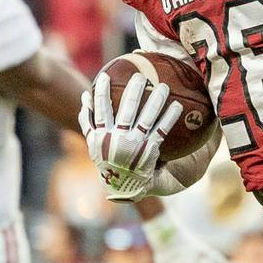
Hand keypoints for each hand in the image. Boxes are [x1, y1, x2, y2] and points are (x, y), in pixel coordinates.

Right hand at [79, 71, 179, 201]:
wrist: (124, 186)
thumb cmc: (109, 160)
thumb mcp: (94, 144)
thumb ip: (88, 122)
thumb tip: (85, 96)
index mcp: (101, 137)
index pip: (101, 110)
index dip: (102, 92)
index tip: (105, 76)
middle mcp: (117, 140)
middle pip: (126, 110)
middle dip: (134, 91)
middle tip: (141, 76)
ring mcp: (135, 145)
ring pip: (146, 118)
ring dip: (156, 100)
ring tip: (164, 86)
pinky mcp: (149, 151)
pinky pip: (161, 130)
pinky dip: (169, 117)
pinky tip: (177, 106)